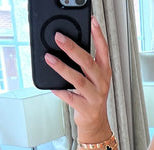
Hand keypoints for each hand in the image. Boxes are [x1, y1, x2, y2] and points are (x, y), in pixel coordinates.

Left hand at [45, 17, 111, 140]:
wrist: (96, 123)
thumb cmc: (92, 97)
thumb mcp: (94, 78)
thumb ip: (86, 63)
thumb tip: (67, 46)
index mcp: (104, 72)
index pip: (103, 50)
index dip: (98, 35)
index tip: (92, 21)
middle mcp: (101, 83)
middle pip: (87, 62)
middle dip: (72, 48)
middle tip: (59, 38)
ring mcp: (94, 96)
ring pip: (78, 80)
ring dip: (62, 68)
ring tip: (49, 59)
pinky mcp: (85, 108)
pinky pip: (70, 97)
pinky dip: (60, 91)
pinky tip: (52, 86)